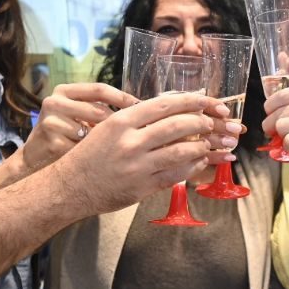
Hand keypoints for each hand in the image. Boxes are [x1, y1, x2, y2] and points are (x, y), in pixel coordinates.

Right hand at [0, 83, 133, 188]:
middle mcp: (55, 102)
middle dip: (118, 126)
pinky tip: (94, 162)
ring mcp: (52, 122)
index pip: (99, 89)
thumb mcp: (76, 116)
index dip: (122, 97)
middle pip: (99, 111)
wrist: (34, 160)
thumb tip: (138, 109)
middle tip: (134, 136)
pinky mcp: (53, 143)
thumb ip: (97, 109)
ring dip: (104, 144)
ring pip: (94, 132)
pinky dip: (93, 157)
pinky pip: (85, 150)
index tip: (141, 106)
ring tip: (107, 151)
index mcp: (63, 91)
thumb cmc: (63, 136)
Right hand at [57, 93, 238, 213]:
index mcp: (122, 121)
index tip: (209, 102)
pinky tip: (201, 162)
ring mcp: (138, 166)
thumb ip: (138, 120)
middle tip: (218, 122)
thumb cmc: (89, 155)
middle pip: (179, 125)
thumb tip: (172, 111)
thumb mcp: (109, 127)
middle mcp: (131, 141)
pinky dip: (193, 166)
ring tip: (214, 143)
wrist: (69, 186)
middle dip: (205, 122)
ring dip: (204, 146)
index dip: (192, 102)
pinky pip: (176, 174)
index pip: (165, 104)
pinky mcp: (143, 187)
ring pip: (182, 151)